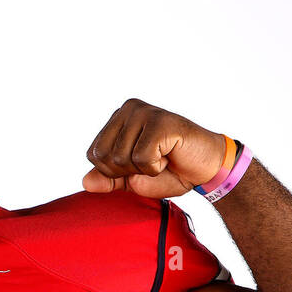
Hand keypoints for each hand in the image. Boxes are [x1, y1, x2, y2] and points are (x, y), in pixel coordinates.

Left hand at [83, 98, 226, 198]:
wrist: (207, 169)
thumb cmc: (171, 171)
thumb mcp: (133, 180)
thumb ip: (108, 179)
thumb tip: (84, 182)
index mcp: (117, 119)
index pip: (93, 155)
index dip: (114, 171)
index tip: (140, 164)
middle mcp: (127, 109)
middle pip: (103, 156)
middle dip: (127, 171)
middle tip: (153, 161)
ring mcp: (143, 112)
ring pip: (121, 158)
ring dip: (144, 169)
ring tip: (163, 157)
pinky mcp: (159, 121)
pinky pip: (141, 158)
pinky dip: (155, 167)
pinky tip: (170, 155)